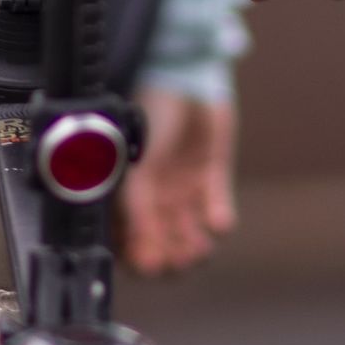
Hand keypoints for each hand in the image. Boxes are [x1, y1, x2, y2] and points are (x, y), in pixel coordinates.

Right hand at [118, 91, 236, 275]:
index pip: (128, 242)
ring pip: (190, 234)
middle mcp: (153, 198)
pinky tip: (217, 223)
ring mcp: (181, 188)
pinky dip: (218, 220)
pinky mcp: (210, 176)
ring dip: (194, 246)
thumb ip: (136, 212)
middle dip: (170, 258)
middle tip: (176, 260)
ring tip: (198, 247)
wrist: (180, 79)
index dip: (138, 258)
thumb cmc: (148, 116)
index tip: (147, 265)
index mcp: (126, 197)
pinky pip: (216, 209)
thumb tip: (140, 257)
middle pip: (162, 246)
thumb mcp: (135, 169)